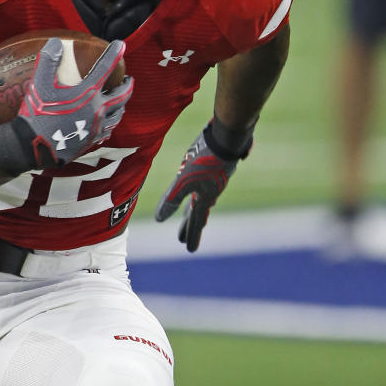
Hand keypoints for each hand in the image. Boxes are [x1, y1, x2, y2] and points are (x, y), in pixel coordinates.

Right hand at [0, 38, 133, 172]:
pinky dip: (110, 125)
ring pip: (117, 116)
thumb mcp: (39, 84)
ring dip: (121, 107)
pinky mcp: (90, 142)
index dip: (115, 54)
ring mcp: (95, 128)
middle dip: (127, 86)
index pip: (105, 68)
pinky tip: (107, 125)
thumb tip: (56, 42)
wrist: (33, 146)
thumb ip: (48, 61)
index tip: (121, 45)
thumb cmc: (37, 113)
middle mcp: (97, 110)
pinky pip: (106, 132)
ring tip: (121, 104)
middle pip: (121, 96)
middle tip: (129, 80)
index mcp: (87, 94)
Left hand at [155, 121, 249, 251]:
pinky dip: (200, 191)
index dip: (190, 234)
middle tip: (183, 239)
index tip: (189, 250)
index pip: (196, 221)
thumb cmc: (205, 159)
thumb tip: (159, 220)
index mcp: (205, 198)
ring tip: (191, 213)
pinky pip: (206, 184)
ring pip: (202, 198)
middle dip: (189, 225)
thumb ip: (172, 199)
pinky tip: (200, 185)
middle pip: (198, 212)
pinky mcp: (214, 166)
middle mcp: (211, 191)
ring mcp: (214, 180)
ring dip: (195, 209)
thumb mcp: (184, 180)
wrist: (227, 136)